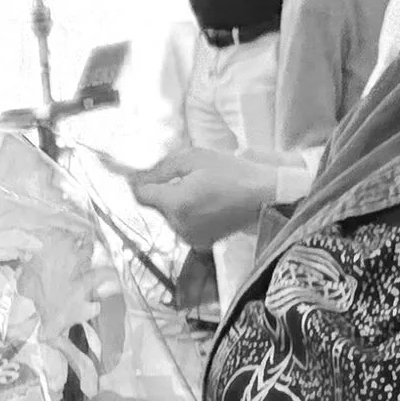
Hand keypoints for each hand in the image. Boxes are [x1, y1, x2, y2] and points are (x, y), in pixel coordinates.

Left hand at [130, 143, 281, 244]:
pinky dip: (189, 214)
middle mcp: (179, 225)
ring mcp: (189, 237)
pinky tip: (208, 204)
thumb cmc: (232, 172)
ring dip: (177, 202)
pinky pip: (183, 225)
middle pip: (156, 204)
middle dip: (165, 190)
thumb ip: (161, 168)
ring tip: (203, 190)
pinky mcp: (200, 243)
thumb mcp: (194, 158)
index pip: (141, 195)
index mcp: (177, 203)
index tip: (150, 173)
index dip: (141, 181)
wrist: (264, 197)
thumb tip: (135, 178)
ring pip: (169, 215)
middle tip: (191, 177)